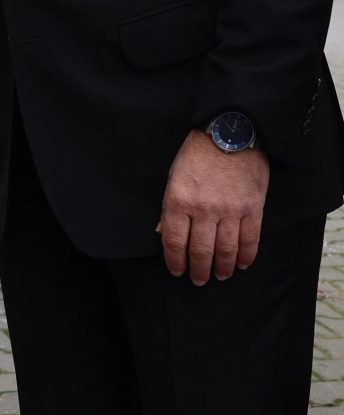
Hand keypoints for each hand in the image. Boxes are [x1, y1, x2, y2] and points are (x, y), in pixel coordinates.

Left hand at [157, 129, 268, 285]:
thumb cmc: (196, 154)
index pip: (173, 241)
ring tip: (221, 275)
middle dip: (198, 270)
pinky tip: (243, 264)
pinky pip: (250, 239)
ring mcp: (229, 210)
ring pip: (226, 250)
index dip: (175, 261)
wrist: (228, 134)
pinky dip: (247, 256)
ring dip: (223, 267)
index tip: (177, 271)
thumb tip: (162, 232)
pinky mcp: (252, 208)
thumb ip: (168, 207)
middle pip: (200, 250)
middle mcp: (203, 210)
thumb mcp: (173, 177)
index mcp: (178, 201)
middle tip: (199, 280)